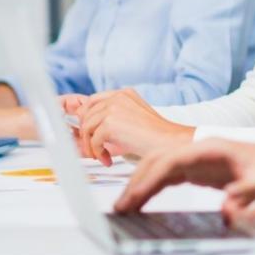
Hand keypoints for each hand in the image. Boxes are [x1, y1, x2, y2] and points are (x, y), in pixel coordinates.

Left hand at [74, 89, 194, 164]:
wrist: (168, 141)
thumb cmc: (155, 134)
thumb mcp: (134, 116)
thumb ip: (115, 114)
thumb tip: (90, 124)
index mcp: (124, 93)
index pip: (93, 100)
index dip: (87, 117)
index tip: (89, 133)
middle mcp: (117, 97)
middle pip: (86, 114)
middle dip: (86, 133)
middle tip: (94, 149)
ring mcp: (113, 109)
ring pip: (87, 128)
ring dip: (91, 145)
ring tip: (102, 156)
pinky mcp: (109, 124)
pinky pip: (93, 141)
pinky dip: (98, 153)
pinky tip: (108, 160)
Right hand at [114, 139, 254, 212]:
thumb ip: (251, 196)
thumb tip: (228, 210)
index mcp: (215, 147)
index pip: (172, 158)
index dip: (149, 177)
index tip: (133, 197)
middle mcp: (203, 148)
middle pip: (158, 159)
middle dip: (136, 181)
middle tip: (120, 208)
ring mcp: (199, 157)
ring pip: (159, 165)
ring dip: (140, 184)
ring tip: (123, 208)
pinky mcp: (200, 169)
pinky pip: (168, 175)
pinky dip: (151, 187)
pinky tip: (140, 203)